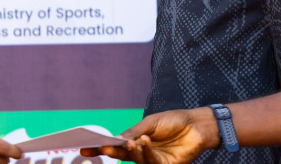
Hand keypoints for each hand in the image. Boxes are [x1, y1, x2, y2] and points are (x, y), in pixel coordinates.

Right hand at [89, 109, 219, 163]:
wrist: (196, 124)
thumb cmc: (174, 121)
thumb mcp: (150, 123)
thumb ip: (133, 131)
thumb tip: (116, 137)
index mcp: (137, 141)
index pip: (116, 146)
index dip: (100, 148)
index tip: (84, 146)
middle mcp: (142, 153)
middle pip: (123, 156)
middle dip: (111, 152)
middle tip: (102, 148)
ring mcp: (153, 161)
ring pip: (136, 160)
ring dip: (131, 152)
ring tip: (129, 142)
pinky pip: (151, 162)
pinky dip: (147, 151)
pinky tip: (145, 140)